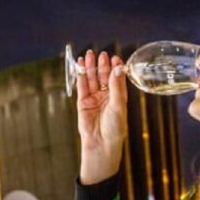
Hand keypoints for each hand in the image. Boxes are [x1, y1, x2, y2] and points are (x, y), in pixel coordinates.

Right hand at [77, 50, 128, 183]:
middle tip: (101, 55)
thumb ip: (116, 86)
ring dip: (90, 68)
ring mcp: (94, 98)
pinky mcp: (83, 103)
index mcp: (119, 96)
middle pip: (104, 76)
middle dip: (102, 65)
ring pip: (92, 79)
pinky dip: (81, 77)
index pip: (117, 78)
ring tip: (89, 56)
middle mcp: (107, 96)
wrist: (100, 144)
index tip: (115, 58)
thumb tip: (118, 68)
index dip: (116, 68)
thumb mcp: (118, 105)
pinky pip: (82, 87)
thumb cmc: (114, 128)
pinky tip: (80, 67)